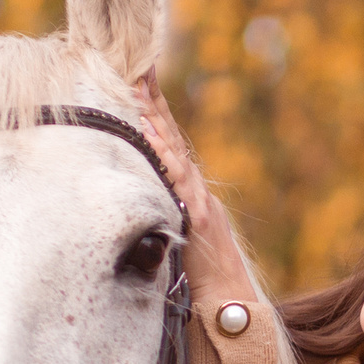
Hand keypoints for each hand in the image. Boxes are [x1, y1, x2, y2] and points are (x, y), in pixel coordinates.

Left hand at [131, 73, 254, 305]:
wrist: (227, 299)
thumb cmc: (199, 272)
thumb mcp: (177, 231)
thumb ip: (164, 209)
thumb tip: (142, 196)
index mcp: (188, 187)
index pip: (168, 139)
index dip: (154, 108)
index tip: (138, 75)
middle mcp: (195, 185)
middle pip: (171, 134)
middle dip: (153, 98)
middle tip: (137, 64)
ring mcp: (197, 197)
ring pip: (173, 148)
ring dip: (154, 115)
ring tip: (136, 84)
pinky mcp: (196, 214)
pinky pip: (176, 178)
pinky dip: (162, 153)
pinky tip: (147, 132)